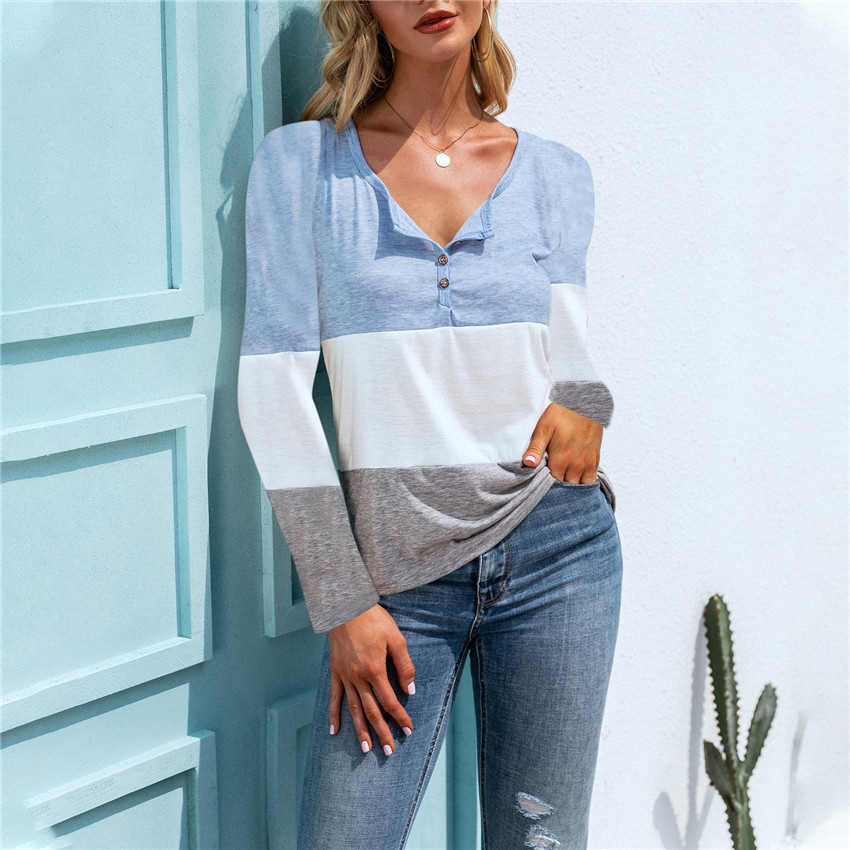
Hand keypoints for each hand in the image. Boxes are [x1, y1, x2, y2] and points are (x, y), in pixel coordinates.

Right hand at [328, 603, 415, 755]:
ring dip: (360, 730)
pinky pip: (334, 696)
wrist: (347, 606)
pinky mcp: (335, 670)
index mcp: (375, 670)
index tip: (408, 730)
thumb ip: (404, 665)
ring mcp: (345, 675)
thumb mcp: (396, 638)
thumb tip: (410, 689)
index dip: (400, 717)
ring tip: (366, 748)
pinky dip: (334, 714)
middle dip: (382, 732)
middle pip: (372, 711)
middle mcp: (358, 677)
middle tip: (390, 751)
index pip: (390, 701)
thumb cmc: (374, 619)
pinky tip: (334, 730)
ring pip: (353, 709)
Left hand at [521, 403, 602, 483]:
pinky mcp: (595, 460)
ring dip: (571, 488)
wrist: (585, 403)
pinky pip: (591, 480)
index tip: (539, 485)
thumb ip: (535, 448)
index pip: (552, 486)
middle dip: (557, 490)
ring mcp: (587, 464)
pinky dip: (583, 484)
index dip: (545, 488)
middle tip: (549, 487)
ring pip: (579, 487)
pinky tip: (575, 481)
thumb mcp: (544, 428)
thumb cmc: (562, 414)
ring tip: (562, 485)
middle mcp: (576, 466)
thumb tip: (527, 464)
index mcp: (560, 460)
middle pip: (566, 488)